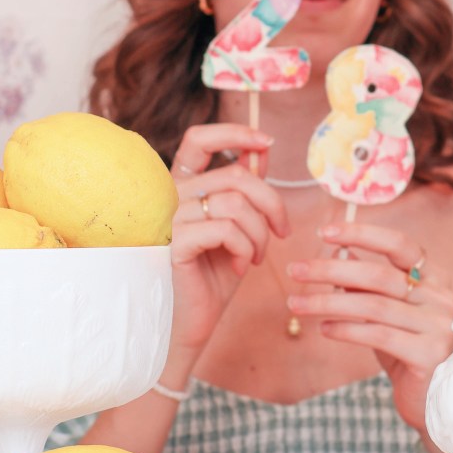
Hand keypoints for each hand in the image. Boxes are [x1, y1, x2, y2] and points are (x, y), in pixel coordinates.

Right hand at [168, 124, 289, 354]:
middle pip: (235, 175)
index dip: (233, 132)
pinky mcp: (175, 243)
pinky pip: (225, 229)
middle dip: (272, 203)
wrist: (195, 320)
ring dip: (260, 233)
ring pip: (235, 203)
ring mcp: (171, 218)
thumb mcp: (240, 225)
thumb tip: (261, 149)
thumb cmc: (216, 273)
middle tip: (281, 233)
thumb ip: (246, 188)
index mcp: (185, 184)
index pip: (198, 139)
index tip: (265, 142)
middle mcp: (173, 195)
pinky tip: (241, 267)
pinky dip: (245, 248)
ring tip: (256, 257)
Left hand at [285, 222, 452, 437]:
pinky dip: (347, 329)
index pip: (399, 244)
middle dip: (330, 270)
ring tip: (296, 305)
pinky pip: (379, 335)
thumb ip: (368, 287)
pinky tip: (324, 328)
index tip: (324, 232)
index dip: (362, 234)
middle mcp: (441, 296)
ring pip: (373, 305)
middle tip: (295, 271)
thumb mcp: (388, 314)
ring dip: (328, 303)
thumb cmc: (408, 351)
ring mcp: (439, 325)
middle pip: (379, 275)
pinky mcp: (430, 355)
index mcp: (434, 277)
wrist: (437, 403)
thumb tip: (337, 253)